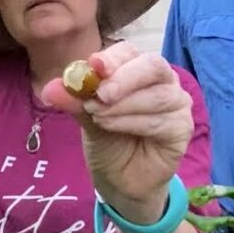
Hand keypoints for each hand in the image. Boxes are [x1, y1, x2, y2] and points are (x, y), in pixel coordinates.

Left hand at [42, 41, 192, 222]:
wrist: (120, 180)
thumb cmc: (108, 140)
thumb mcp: (87, 118)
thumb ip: (75, 101)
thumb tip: (51, 89)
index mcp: (137, 69)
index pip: (129, 52)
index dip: (112, 58)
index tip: (93, 66)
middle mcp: (163, 81)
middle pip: (153, 66)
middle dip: (123, 79)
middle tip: (99, 95)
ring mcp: (177, 103)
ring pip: (157, 95)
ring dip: (123, 106)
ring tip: (98, 118)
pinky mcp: (182, 128)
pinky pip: (162, 120)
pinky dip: (133, 122)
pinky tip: (112, 128)